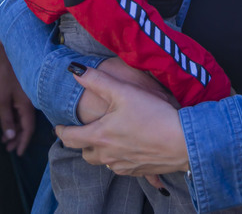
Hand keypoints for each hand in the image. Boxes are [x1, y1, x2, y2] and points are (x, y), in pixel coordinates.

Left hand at [0, 45, 35, 155]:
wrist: (6, 55)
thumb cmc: (4, 77)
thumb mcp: (2, 100)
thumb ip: (7, 119)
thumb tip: (11, 137)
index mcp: (27, 106)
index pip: (28, 129)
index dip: (23, 142)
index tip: (17, 153)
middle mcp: (31, 103)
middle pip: (27, 125)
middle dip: (18, 138)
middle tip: (8, 149)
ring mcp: (28, 98)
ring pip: (24, 119)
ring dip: (16, 130)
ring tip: (6, 140)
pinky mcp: (24, 93)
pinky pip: (22, 112)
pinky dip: (16, 120)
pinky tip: (9, 123)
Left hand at [57, 63, 188, 176]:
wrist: (182, 141)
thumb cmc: (153, 114)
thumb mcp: (124, 91)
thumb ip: (97, 80)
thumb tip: (74, 70)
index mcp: (99, 136)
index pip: (70, 138)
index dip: (61, 131)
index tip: (59, 127)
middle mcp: (107, 155)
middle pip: (85, 154)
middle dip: (82, 144)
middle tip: (83, 133)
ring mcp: (123, 166)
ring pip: (103, 162)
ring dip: (100, 152)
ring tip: (106, 140)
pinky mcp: (138, 171)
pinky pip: (120, 167)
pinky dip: (118, 159)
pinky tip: (127, 148)